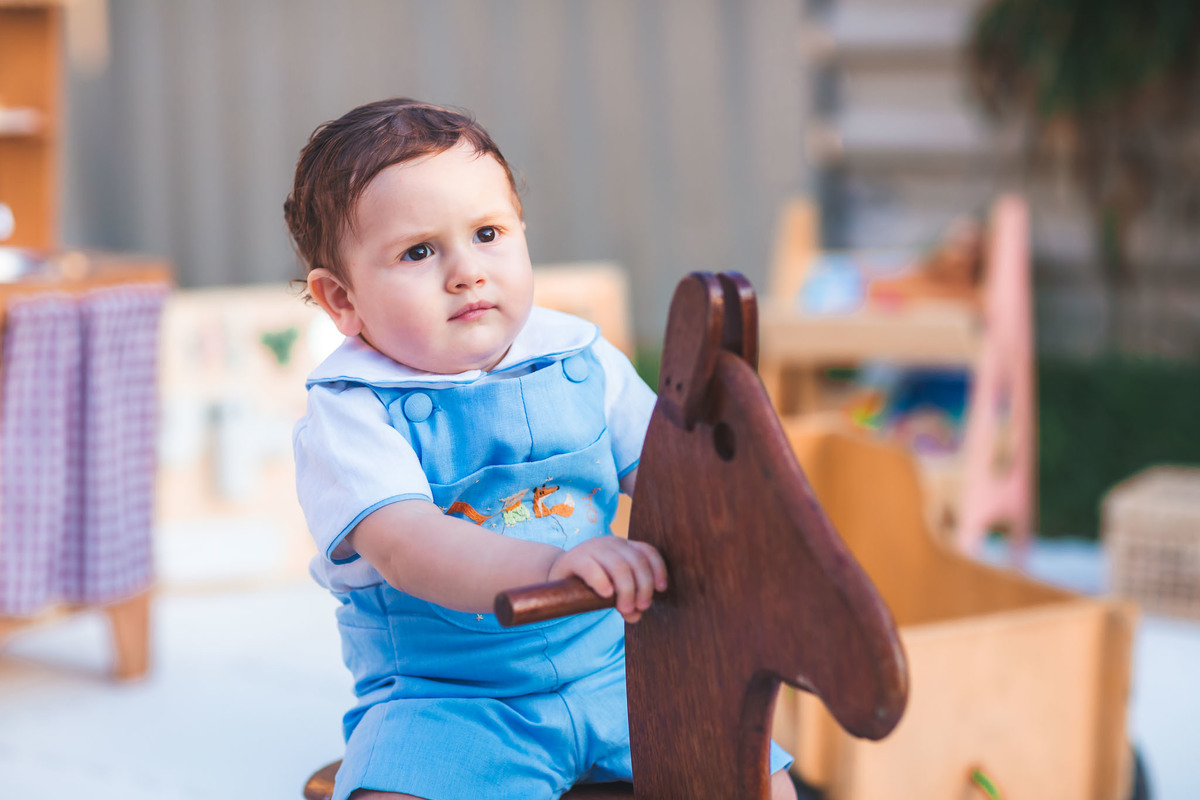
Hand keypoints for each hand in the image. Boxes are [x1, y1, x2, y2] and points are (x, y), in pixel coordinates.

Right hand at [548, 537, 667, 622]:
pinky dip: (602, 582)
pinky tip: (606, 595)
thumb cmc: (591, 584)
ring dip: (626, 589)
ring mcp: (592, 548)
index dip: (658, 569)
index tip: (661, 589)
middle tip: (641, 607)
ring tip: (624, 609)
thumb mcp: (613, 592)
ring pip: (619, 566)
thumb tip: (636, 616)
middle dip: (643, 586)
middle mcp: (611, 543)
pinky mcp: (574, 558)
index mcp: (624, 547)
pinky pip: (592, 568)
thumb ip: (627, 602)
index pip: (647, 551)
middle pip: (636, 561)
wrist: (557, 575)